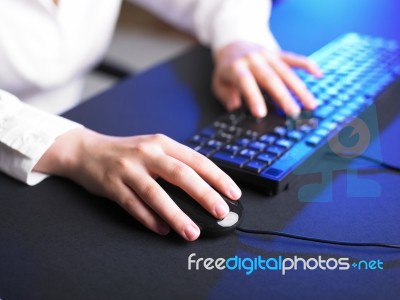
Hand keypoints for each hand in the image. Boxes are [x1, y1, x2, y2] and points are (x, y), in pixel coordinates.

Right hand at [34, 128, 241, 240]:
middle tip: (220, 212)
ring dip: (177, 215)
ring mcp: (128, 169)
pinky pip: (134, 205)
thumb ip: (176, 162)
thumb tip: (205, 187)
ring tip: (192, 232)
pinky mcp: (112, 185)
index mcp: (162, 143)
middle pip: (181, 175)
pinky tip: (162, 230)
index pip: (196, 160)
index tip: (233, 193)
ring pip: (157, 194)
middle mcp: (147, 154)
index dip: (217, 177)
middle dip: (204, 195)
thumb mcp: (154, 148)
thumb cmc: (127, 152)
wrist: (87, 150)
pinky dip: (149, 219)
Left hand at [213, 41, 322, 117]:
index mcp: (236, 68)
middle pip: (270, 78)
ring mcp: (268, 56)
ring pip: (286, 72)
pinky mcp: (278, 53)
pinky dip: (307, 65)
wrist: (233, 44)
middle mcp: (254, 60)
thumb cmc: (227, 70)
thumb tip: (235, 106)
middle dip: (283, 96)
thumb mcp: (218, 83)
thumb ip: (226, 95)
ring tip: (311, 104)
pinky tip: (319, 74)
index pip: (246, 82)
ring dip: (300, 88)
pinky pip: (294, 58)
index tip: (261, 114)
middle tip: (294, 113)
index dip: (253, 97)